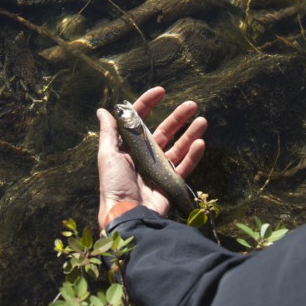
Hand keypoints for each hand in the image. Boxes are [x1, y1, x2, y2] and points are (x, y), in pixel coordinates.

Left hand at [96, 86, 206, 226]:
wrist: (128, 215)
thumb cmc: (114, 185)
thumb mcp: (107, 155)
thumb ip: (109, 132)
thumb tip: (102, 110)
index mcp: (129, 148)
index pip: (140, 121)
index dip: (148, 104)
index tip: (161, 91)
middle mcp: (145, 156)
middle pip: (164, 131)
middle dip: (178, 117)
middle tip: (192, 105)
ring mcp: (160, 169)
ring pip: (178, 146)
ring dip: (190, 133)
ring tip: (202, 120)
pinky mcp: (171, 182)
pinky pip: (185, 166)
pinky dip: (193, 155)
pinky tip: (200, 143)